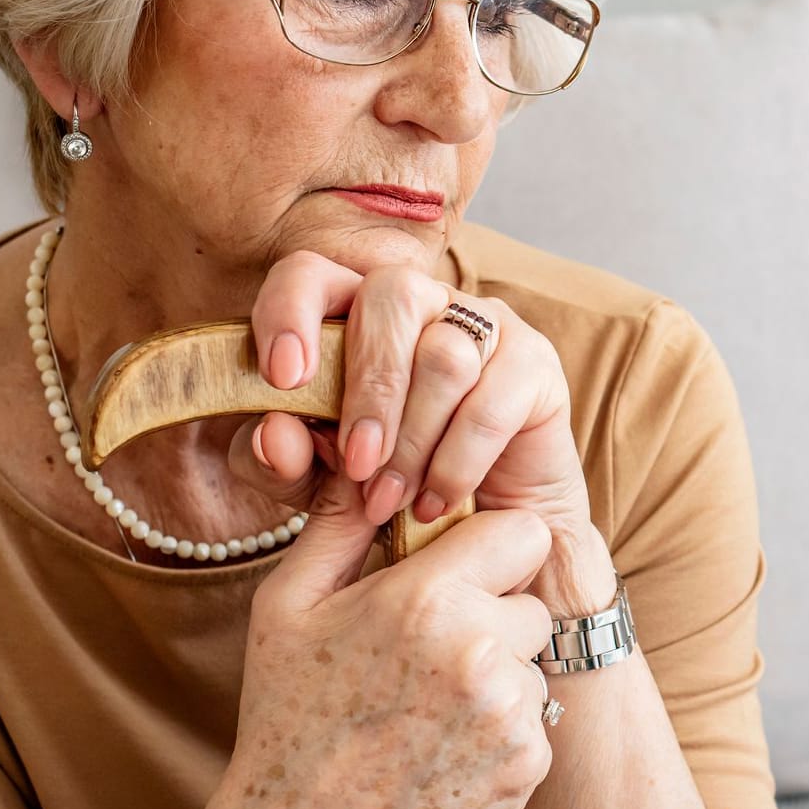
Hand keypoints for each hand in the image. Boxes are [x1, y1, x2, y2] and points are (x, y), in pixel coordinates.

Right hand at [209, 467, 556, 808]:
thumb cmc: (289, 714)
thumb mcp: (289, 607)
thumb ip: (336, 523)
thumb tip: (356, 455)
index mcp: (425, 599)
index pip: (520, 532)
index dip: (489, 547)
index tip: (455, 569)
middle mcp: (479, 653)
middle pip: (530, 598)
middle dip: (491, 611)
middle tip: (427, 645)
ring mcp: (508, 715)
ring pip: (532, 661)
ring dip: (496, 671)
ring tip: (425, 700)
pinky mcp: (526, 765)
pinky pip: (534, 718)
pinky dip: (499, 727)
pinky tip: (441, 740)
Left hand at [228, 250, 593, 538]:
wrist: (482, 534)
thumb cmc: (388, 490)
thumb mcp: (316, 487)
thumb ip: (282, 462)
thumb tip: (273, 433)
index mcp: (355, 312)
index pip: (313, 274)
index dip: (292, 312)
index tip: (281, 378)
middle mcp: (424, 301)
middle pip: (392, 295)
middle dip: (369, 389)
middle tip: (357, 466)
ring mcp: (485, 324)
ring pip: (444, 353)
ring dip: (413, 440)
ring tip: (391, 501)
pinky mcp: (535, 363)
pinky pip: (491, 399)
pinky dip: (456, 461)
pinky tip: (436, 502)